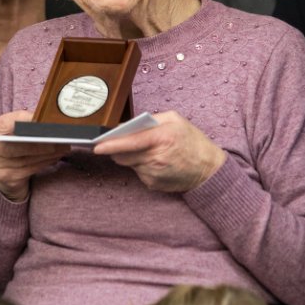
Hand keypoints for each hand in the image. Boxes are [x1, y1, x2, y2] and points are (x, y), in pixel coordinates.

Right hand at [0, 110, 69, 201]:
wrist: (1, 173)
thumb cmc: (10, 145)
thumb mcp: (11, 132)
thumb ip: (24, 124)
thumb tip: (48, 121)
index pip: (7, 122)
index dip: (27, 121)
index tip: (45, 121)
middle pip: (18, 143)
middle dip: (42, 141)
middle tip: (61, 138)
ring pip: (27, 157)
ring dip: (48, 153)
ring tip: (63, 147)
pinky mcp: (6, 178)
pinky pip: (30, 169)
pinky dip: (44, 162)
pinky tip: (54, 157)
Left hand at [94, 111, 225, 192]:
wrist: (208, 170)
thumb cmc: (193, 142)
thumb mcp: (176, 120)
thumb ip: (151, 119)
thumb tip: (127, 126)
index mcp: (161, 138)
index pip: (129, 142)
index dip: (110, 144)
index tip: (96, 145)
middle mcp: (156, 158)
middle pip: (123, 155)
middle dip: (118, 148)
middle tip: (124, 142)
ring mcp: (153, 174)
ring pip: (129, 163)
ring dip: (132, 156)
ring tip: (149, 150)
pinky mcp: (152, 184)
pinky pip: (138, 172)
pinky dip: (141, 166)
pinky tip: (156, 162)